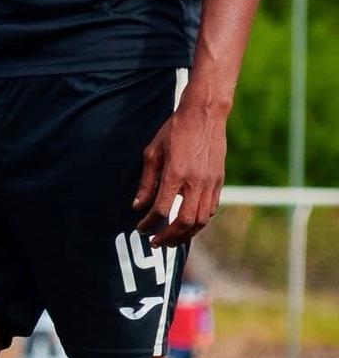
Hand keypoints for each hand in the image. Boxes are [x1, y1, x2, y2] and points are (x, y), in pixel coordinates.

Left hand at [133, 96, 227, 246]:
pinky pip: (210, 210)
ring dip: (184, 235)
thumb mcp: (153, 152)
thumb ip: (146, 182)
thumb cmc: (174, 131)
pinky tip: (187, 224)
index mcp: (176, 173)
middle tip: (155, 243)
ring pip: (200, 221)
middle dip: (168, 237)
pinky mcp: (219, 182)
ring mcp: (210, 183)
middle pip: (183, 222)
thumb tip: (137, 206)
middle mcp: (196, 182)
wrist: (205, 115)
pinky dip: (198, 223)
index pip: (161, 209)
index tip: (141, 228)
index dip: (149, 223)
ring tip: (171, 239)